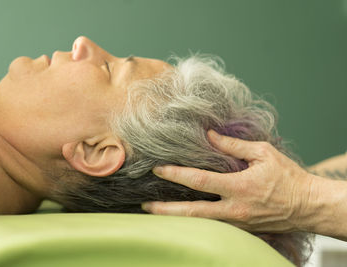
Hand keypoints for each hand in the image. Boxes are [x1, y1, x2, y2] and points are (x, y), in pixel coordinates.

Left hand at [142, 130, 316, 232]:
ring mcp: (236, 222)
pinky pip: (212, 225)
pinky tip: (183, 214)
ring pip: (199, 223)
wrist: (307, 206)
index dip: (176, 174)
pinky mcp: (240, 228)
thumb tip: (210, 136)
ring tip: (157, 212)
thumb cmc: (288, 177)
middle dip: (166, 210)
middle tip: (145, 205)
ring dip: (177, 217)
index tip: (158, 168)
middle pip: (192, 212)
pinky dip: (195, 220)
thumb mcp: (263, 153)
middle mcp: (234, 209)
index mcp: (238, 187)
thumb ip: (234, 146)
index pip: (199, 181)